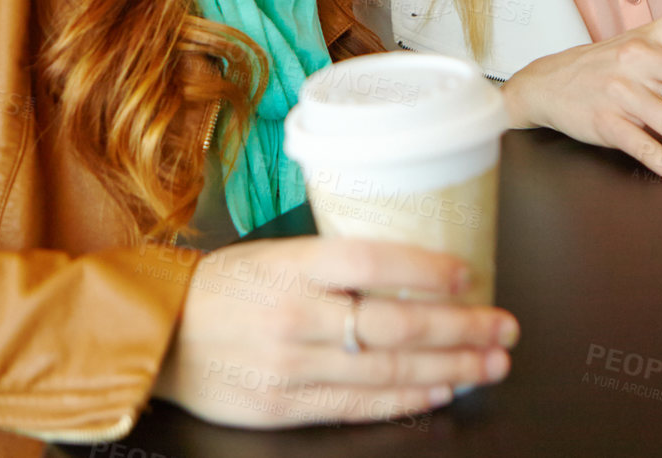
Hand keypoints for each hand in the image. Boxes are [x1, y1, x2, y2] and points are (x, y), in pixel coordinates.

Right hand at [154, 237, 516, 427]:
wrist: (157, 336)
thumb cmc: (222, 289)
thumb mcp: (273, 255)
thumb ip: (333, 264)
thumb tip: (410, 268)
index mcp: (290, 266)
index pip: (370, 260)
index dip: (424, 267)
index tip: (469, 274)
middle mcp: (295, 315)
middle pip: (393, 322)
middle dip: (460, 326)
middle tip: (504, 326)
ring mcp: (291, 365)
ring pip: (387, 369)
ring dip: (449, 367)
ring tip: (491, 362)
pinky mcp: (285, 406)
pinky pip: (359, 404)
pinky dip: (407, 399)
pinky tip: (443, 391)